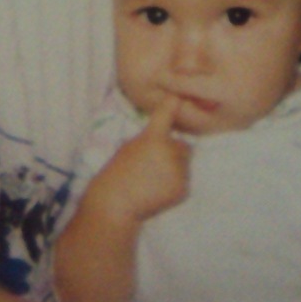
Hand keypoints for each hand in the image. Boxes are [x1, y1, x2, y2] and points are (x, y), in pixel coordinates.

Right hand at [87, 94, 190, 222]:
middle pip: (182, 146)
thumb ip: (150, 139)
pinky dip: (175, 184)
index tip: (178, 96)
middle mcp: (170, 151)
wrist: (115, 205)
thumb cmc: (116, 174)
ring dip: (175, 168)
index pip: (166, 114)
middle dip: (173, 152)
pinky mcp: (184, 188)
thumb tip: (166, 138)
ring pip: (184, 164)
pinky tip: (157, 191)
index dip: (173, 104)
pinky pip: (184, 180)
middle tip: (153, 165)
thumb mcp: (130, 147)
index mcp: (153, 138)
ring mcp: (179, 171)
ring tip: (153, 180)